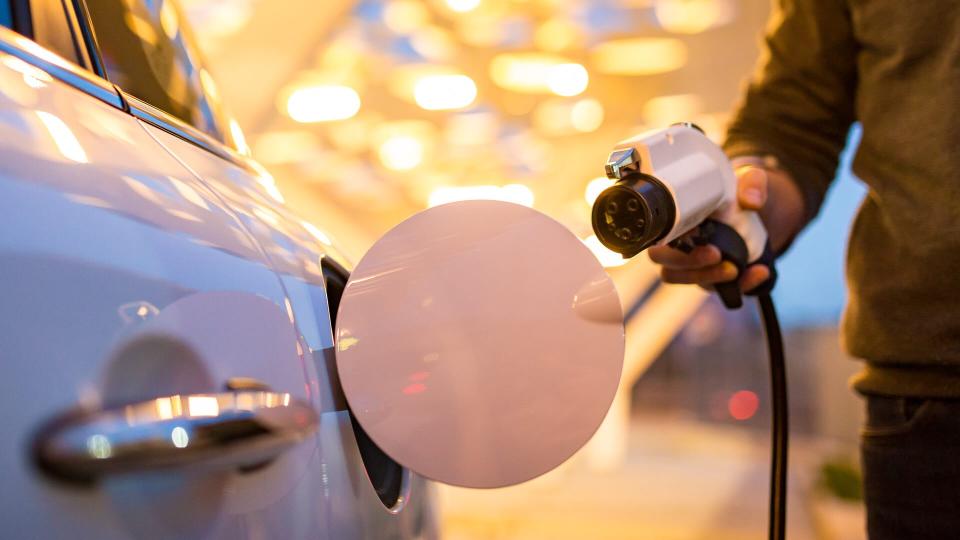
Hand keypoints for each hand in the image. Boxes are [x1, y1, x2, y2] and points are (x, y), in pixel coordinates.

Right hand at [647, 163, 804, 292]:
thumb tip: (752, 201)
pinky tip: (760, 272)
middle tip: (716, 254)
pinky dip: (741, 285)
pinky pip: (720, 289)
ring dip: (708, 277)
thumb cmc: (737, 192)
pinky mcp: (712, 277)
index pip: (658, 234)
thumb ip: (752, 182)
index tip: (693, 233)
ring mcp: (693, 264)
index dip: (669, 237)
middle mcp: (678, 243)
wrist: (755, 213)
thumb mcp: (747, 179)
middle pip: (665, 263)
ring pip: (685, 279)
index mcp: (676, 218)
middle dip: (688, 263)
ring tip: (735, 269)